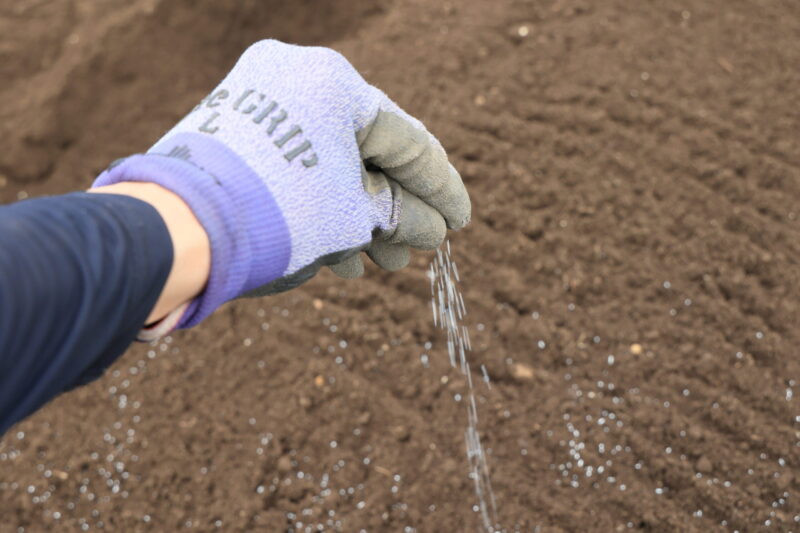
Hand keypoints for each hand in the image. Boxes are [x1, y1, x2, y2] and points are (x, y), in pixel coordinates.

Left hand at [93, 40, 469, 327]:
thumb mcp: (356, 218)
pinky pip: (296, 167)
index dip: (440, 187)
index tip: (460, 221)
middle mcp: (295, 77)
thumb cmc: (276, 217)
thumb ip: (403, 217)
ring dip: (359, 215)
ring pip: (330, 163)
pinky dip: (320, 205)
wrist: (176, 233)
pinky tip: (338, 254)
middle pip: (366, 152)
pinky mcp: (234, 131)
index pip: (406, 140)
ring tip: (379, 264)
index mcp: (333, 81)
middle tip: (416, 250)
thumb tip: (432, 228)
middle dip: (395, 210)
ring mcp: (259, 100)